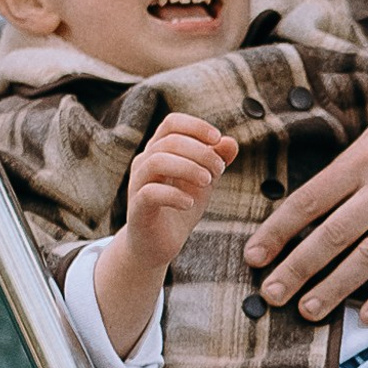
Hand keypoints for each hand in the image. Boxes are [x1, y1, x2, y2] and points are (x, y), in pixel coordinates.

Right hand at [95, 116, 235, 358]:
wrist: (158, 245)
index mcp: (160, 151)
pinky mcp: (137, 208)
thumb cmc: (180, 208)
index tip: (217, 140)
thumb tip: (231, 142)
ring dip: (188, 168)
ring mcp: (138, 184)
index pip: (172, 123)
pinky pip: (150, 193)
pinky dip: (175, 195)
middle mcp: (145, 162)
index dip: (196, 126)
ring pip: (156, 161)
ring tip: (208, 182)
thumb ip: (217, 161)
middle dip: (200, 152)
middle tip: (218, 171)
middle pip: (169, 140)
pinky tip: (190, 204)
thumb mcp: (205, 183)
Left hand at [245, 95, 367, 326]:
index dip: (277, 232)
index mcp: (364, 159)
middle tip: (272, 294)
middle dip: (297, 268)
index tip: (254, 256)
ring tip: (308, 311)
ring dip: (335, 288)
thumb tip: (314, 205)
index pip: (309, 200)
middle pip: (332, 234)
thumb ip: (351, 168)